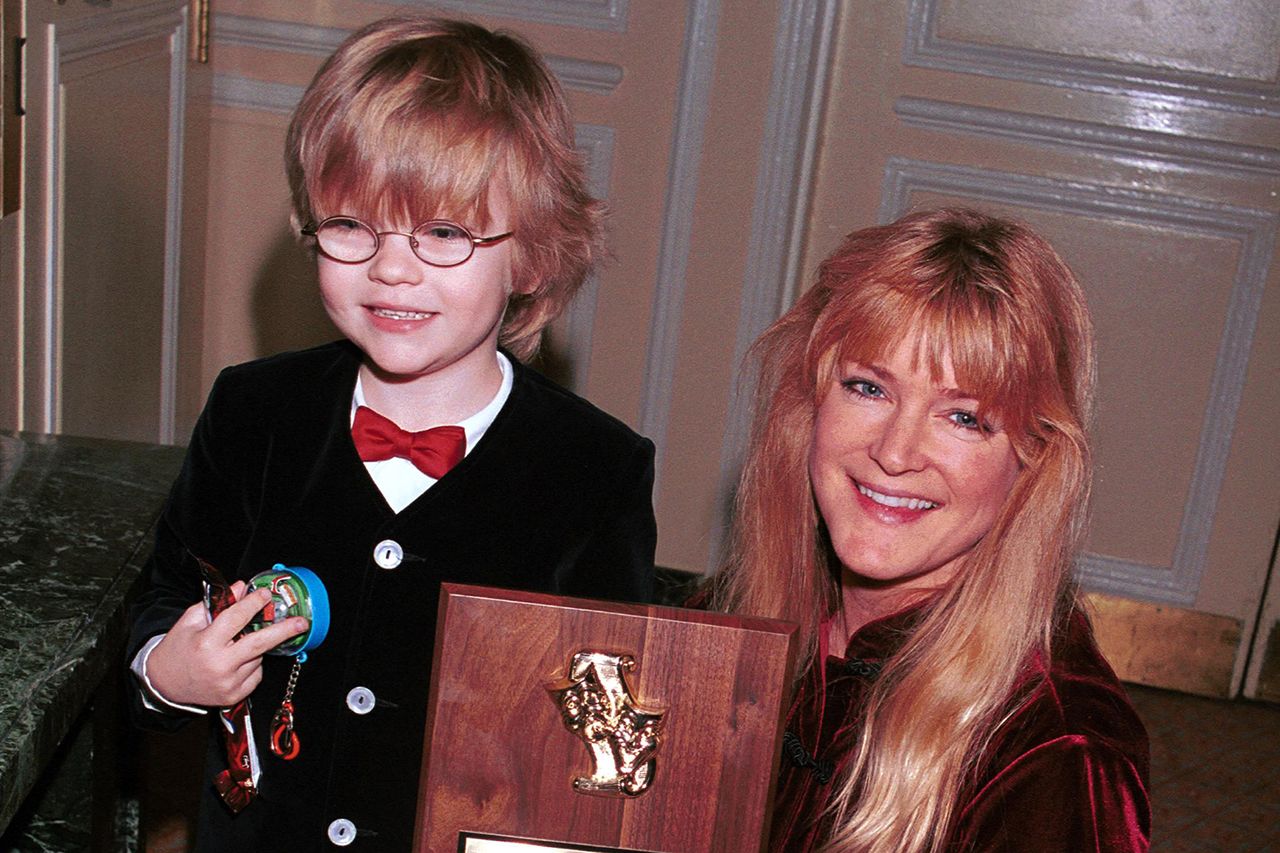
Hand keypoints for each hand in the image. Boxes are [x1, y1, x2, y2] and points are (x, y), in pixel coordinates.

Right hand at [147, 581, 308, 707]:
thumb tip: (241, 587)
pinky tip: (237, 662)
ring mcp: (228, 683)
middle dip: (284, 630)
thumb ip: (217, 604)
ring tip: (236, 646)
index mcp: (206, 643)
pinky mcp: (234, 696)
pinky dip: (253, 664)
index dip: (253, 603)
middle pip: (259, 643)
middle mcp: (219, 665)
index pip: (236, 618)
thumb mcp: (190, 622)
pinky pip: (256, 674)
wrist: (163, 685)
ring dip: (256, 647)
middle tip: (302, 622)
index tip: (265, 594)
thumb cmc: (177, 649)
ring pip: (258, 657)